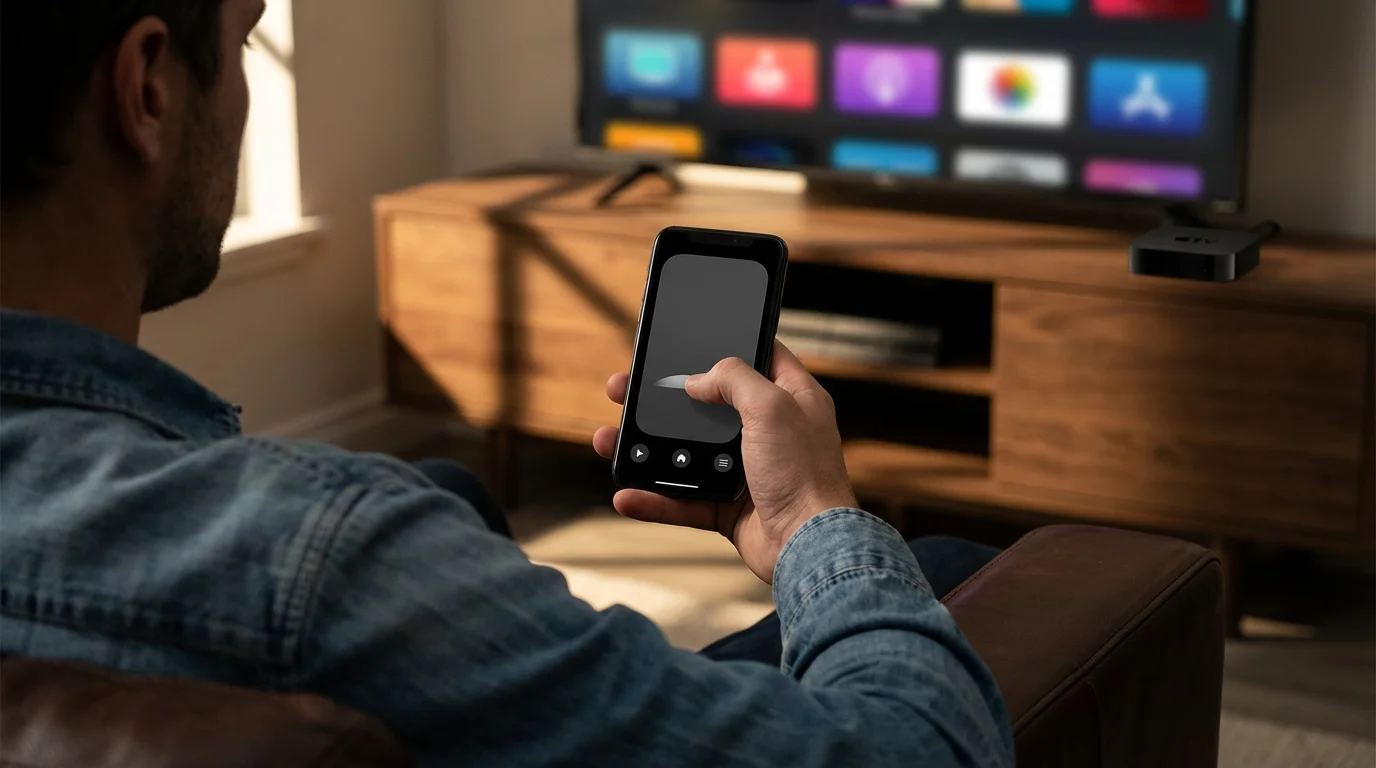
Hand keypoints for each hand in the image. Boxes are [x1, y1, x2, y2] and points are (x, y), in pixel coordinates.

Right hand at [594, 342, 857, 583]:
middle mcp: (769, 432)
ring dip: (647, 449)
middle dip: (663, 400)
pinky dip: (655, 499)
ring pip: (686, 453)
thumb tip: (697, 379)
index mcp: (791, 399)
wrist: (809, 547)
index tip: (690, 342)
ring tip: (609, 440)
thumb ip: (734, 379)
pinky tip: (627, 494)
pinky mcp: (729, 508)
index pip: (760, 358)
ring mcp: (746, 471)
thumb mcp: (772, 407)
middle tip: (625, 391)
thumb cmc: (805, 475)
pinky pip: (683, 500)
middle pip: (707, 406)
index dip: (726, 347)